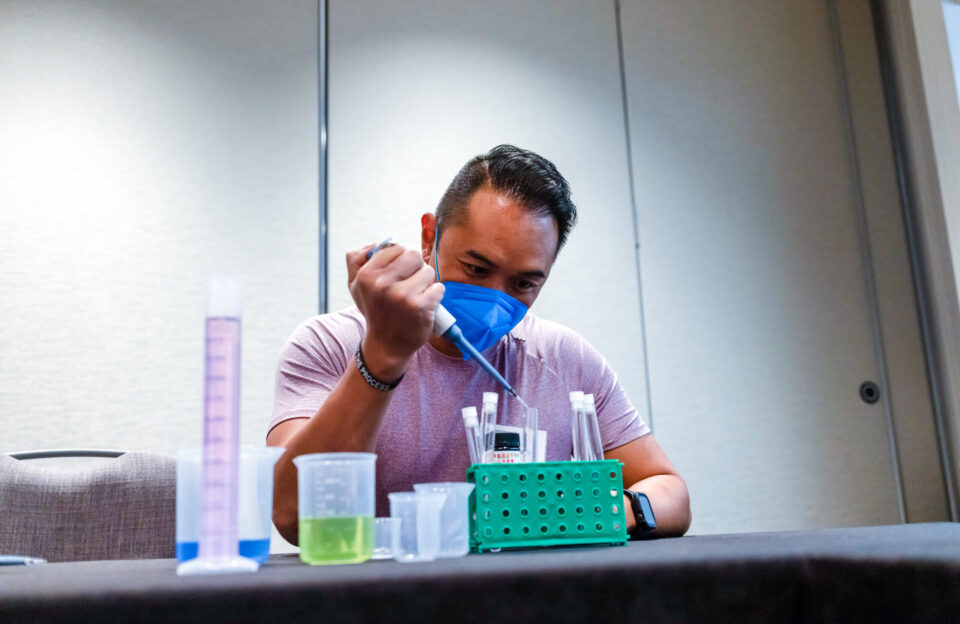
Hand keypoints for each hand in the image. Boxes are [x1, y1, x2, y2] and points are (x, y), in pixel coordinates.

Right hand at [346, 243, 444, 379]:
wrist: (386, 345)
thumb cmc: (375, 310)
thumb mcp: (356, 285)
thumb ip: (356, 260)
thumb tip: (374, 243)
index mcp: (367, 275)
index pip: (396, 248)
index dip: (401, 259)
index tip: (398, 274)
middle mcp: (382, 284)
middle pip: (414, 255)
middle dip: (415, 267)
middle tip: (409, 283)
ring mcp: (402, 296)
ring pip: (428, 271)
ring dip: (426, 283)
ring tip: (415, 296)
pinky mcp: (421, 307)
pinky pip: (438, 288)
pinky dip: (435, 295)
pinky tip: (424, 305)